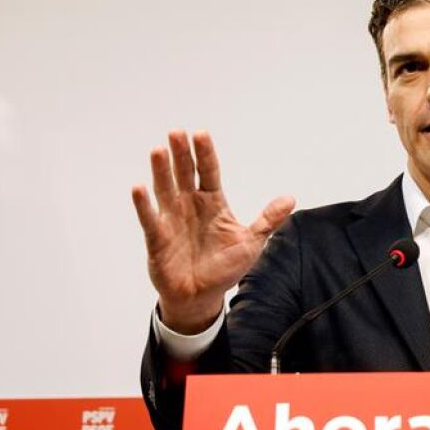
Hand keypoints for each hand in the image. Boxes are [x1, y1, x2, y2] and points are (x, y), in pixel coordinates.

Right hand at [131, 130, 294, 333]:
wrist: (202, 296)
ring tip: (158, 150)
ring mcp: (172, 219)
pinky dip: (144, 204)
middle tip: (176, 133)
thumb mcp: (251, 242)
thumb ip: (268, 219)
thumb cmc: (224, 267)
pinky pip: (149, 218)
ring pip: (165, 189)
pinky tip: (139, 188)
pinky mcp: (158, 238)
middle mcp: (189, 205)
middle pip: (184, 174)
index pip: (208, 172)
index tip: (201, 134)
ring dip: (161, 171)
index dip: (204, 154)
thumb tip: (290, 199)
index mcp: (212, 202)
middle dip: (181, 154)